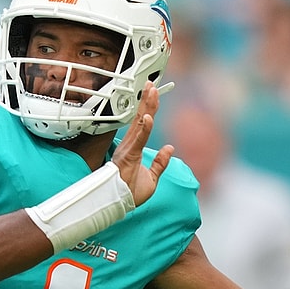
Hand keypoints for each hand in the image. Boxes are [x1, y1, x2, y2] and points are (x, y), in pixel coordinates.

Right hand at [112, 82, 174, 205]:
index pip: (144, 124)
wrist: (118, 204)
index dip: (149, 108)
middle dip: (147, 101)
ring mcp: (129, 149)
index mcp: (134, 148)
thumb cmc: (130, 193)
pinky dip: (144, 129)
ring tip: (151, 92)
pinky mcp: (128, 157)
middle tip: (152, 83)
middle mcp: (130, 145)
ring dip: (146, 108)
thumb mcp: (152, 178)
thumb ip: (160, 163)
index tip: (153, 92)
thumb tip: (170, 148)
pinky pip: (138, 140)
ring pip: (139, 124)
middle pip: (141, 118)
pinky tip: (148, 117)